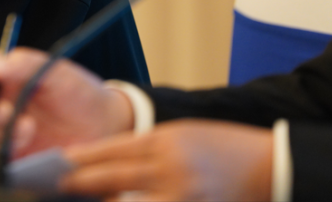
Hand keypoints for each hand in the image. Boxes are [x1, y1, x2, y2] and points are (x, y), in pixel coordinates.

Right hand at [0, 47, 133, 155]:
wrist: (102, 126)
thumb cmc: (79, 92)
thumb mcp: (56, 71)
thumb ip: (25, 64)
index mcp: (7, 75)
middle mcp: (0, 99)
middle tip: (5, 111)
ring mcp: (4, 126)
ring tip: (27, 126)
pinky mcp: (11, 150)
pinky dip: (6, 146)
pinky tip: (27, 139)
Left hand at [60, 120, 273, 201]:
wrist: (271, 167)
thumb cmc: (220, 147)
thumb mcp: (179, 135)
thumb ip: (143, 149)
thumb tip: (102, 163)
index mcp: (165, 142)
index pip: (111, 151)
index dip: (82, 159)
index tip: (60, 163)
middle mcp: (171, 171)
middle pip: (113, 181)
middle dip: (83, 184)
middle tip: (63, 185)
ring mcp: (183, 197)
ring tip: (91, 199)